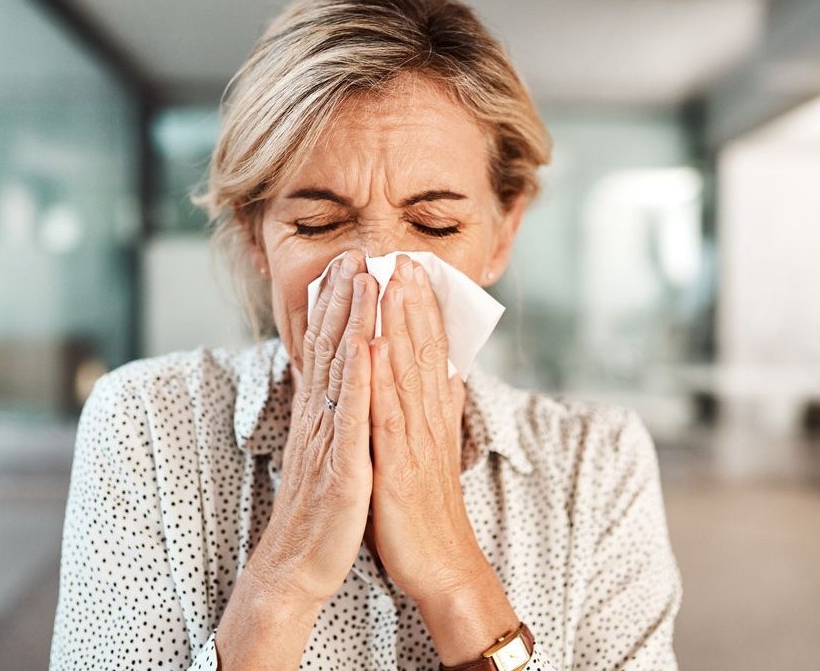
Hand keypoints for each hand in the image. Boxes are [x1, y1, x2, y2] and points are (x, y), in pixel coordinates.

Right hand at [218, 252, 378, 667]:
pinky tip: (366, 347)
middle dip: (342, 297)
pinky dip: (358, 380)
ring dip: (351, 322)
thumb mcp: (325, 451)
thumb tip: (340, 379)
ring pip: (340, 371)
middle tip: (353, 251)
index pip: (325, 349)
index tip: (347, 264)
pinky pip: (351, 418)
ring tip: (363, 279)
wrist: (298, 566)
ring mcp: (329, 440)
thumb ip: (331, 413)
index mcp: (320, 415)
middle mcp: (319, 419)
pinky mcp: (343, 467)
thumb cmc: (320, 511)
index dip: (335, 305)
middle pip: (328, 347)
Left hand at [367, 255, 480, 601]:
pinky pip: (386, 415)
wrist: (440, 563)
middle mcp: (427, 420)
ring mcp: (413, 439)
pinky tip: (371, 346)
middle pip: (423, 351)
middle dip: (413, 302)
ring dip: (400, 326)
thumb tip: (448, 374)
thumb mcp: (432, 449)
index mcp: (432, 415)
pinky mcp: (396, 464)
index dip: (422, 308)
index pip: (431, 352)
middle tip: (406, 257)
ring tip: (393, 283)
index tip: (413, 268)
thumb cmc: (428, 508)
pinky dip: (380, 378)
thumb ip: (437, 409)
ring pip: (407, 372)